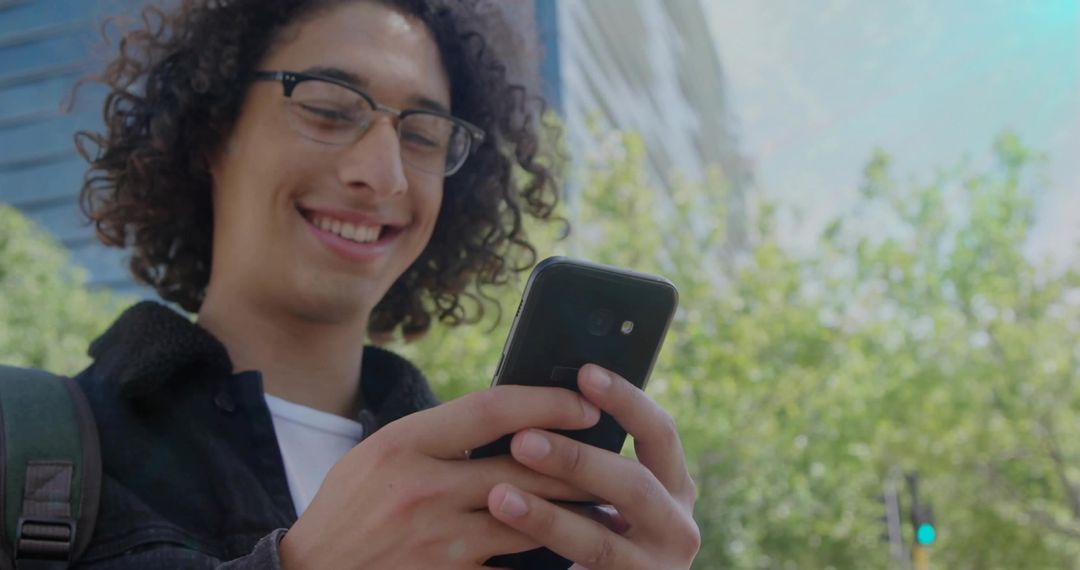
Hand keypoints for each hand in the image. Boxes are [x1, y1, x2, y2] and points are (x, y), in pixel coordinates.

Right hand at [279, 385, 602, 568]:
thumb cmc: (348, 510)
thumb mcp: (380, 454)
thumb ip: (438, 438)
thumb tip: (510, 423)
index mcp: (404, 444)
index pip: (491, 409)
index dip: (546, 402)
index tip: (584, 403)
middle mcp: (423, 489)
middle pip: (523, 468)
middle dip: (576, 464)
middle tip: (612, 459)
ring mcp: (437, 542)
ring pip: (529, 521)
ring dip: (573, 516)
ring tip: (605, 510)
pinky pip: (512, 569)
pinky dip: (541, 563)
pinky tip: (565, 557)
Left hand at [486, 364, 700, 569]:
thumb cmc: (594, 529)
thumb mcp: (604, 491)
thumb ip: (589, 459)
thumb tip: (535, 406)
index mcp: (672, 484)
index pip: (659, 432)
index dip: (626, 400)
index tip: (586, 373)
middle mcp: (677, 525)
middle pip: (633, 485)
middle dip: (576, 460)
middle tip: (524, 440)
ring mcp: (655, 569)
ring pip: (600, 542)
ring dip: (547, 517)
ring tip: (499, 496)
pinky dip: (542, 556)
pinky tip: (505, 547)